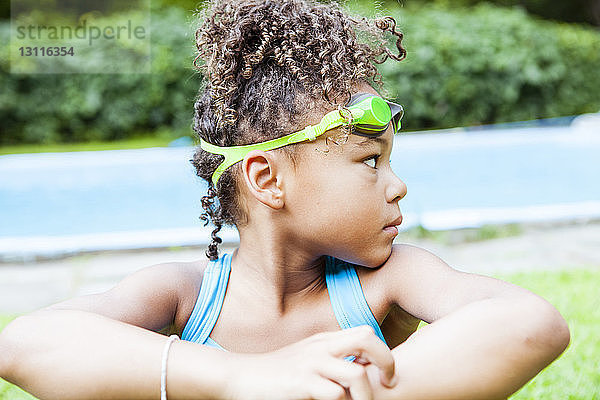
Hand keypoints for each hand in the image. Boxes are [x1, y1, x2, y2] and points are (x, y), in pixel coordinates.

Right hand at [227, 325, 396, 399]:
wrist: (240, 377)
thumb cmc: (275, 374)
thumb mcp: (306, 361)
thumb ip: (331, 361)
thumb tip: (361, 373)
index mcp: (324, 341)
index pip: (366, 333)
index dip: (382, 352)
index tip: (384, 375)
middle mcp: (321, 347)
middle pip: (367, 339)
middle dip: (386, 361)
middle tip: (389, 382)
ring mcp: (311, 364)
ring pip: (356, 375)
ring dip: (367, 396)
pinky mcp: (301, 383)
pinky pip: (335, 395)